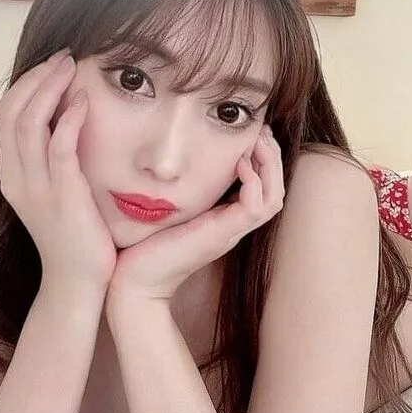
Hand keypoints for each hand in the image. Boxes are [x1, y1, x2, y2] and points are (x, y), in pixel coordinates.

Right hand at [0, 48, 117, 300]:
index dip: (27, 83)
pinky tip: (84, 101)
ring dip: (50, 88)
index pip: (7, 114)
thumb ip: (55, 159)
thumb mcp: (56, 191)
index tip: (54, 65)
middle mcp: (17, 177)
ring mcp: (37, 187)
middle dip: (37, 77)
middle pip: (12, 111)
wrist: (78, 282)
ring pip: (29, 123)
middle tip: (64, 57)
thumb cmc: (76, 234)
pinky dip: (69, 119)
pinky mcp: (63, 196)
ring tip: (72, 67)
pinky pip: (59, 148)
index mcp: (12, 174)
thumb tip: (69, 119)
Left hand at [106, 123, 284, 306]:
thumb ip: (181, 188)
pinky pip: (254, 207)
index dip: (264, 158)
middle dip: (272, 155)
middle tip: (259, 130)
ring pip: (273, 197)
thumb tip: (172, 158)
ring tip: (255, 141)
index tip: (252, 132)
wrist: (135, 282)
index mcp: (226, 219)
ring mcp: (230, 232)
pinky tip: (238, 162)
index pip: (264, 188)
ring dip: (269, 164)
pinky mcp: (220, 235)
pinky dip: (253, 181)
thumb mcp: (169, 208)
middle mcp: (234, 226)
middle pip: (276, 190)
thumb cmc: (145, 245)